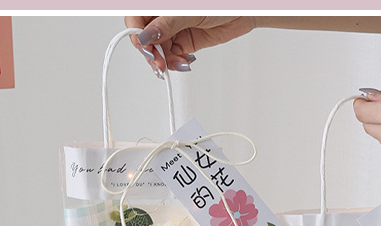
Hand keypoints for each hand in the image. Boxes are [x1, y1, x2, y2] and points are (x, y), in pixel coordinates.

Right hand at [124, 15, 255, 73]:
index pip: (137, 17)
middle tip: (160, 64)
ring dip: (165, 61)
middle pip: (145, 37)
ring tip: (177, 64)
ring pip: (159, 50)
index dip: (137, 33)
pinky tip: (184, 63)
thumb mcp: (190, 11)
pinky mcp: (184, 43)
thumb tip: (145, 36)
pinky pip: (172, 57)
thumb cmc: (219, 3)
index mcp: (161, 4)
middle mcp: (164, 16)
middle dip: (151, 52)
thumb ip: (167, 24)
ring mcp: (173, 30)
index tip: (145, 47)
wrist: (243, 12)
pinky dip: (176, 63)